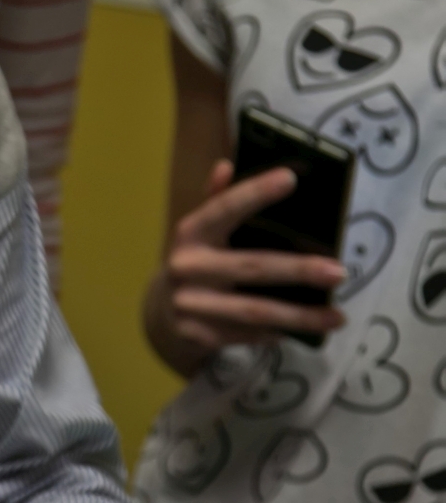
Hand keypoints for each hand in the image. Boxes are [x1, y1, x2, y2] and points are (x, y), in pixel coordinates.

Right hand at [144, 160, 346, 376]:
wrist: (162, 316)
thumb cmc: (196, 264)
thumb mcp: (200, 233)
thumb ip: (216, 202)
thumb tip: (225, 167)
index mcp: (190, 233)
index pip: (224, 208)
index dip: (254, 193)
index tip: (289, 179)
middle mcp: (187, 267)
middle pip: (252, 267)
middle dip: (298, 270)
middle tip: (339, 272)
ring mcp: (191, 305)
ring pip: (256, 311)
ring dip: (301, 316)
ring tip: (337, 316)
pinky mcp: (199, 335)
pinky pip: (249, 334)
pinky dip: (280, 331)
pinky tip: (306, 330)